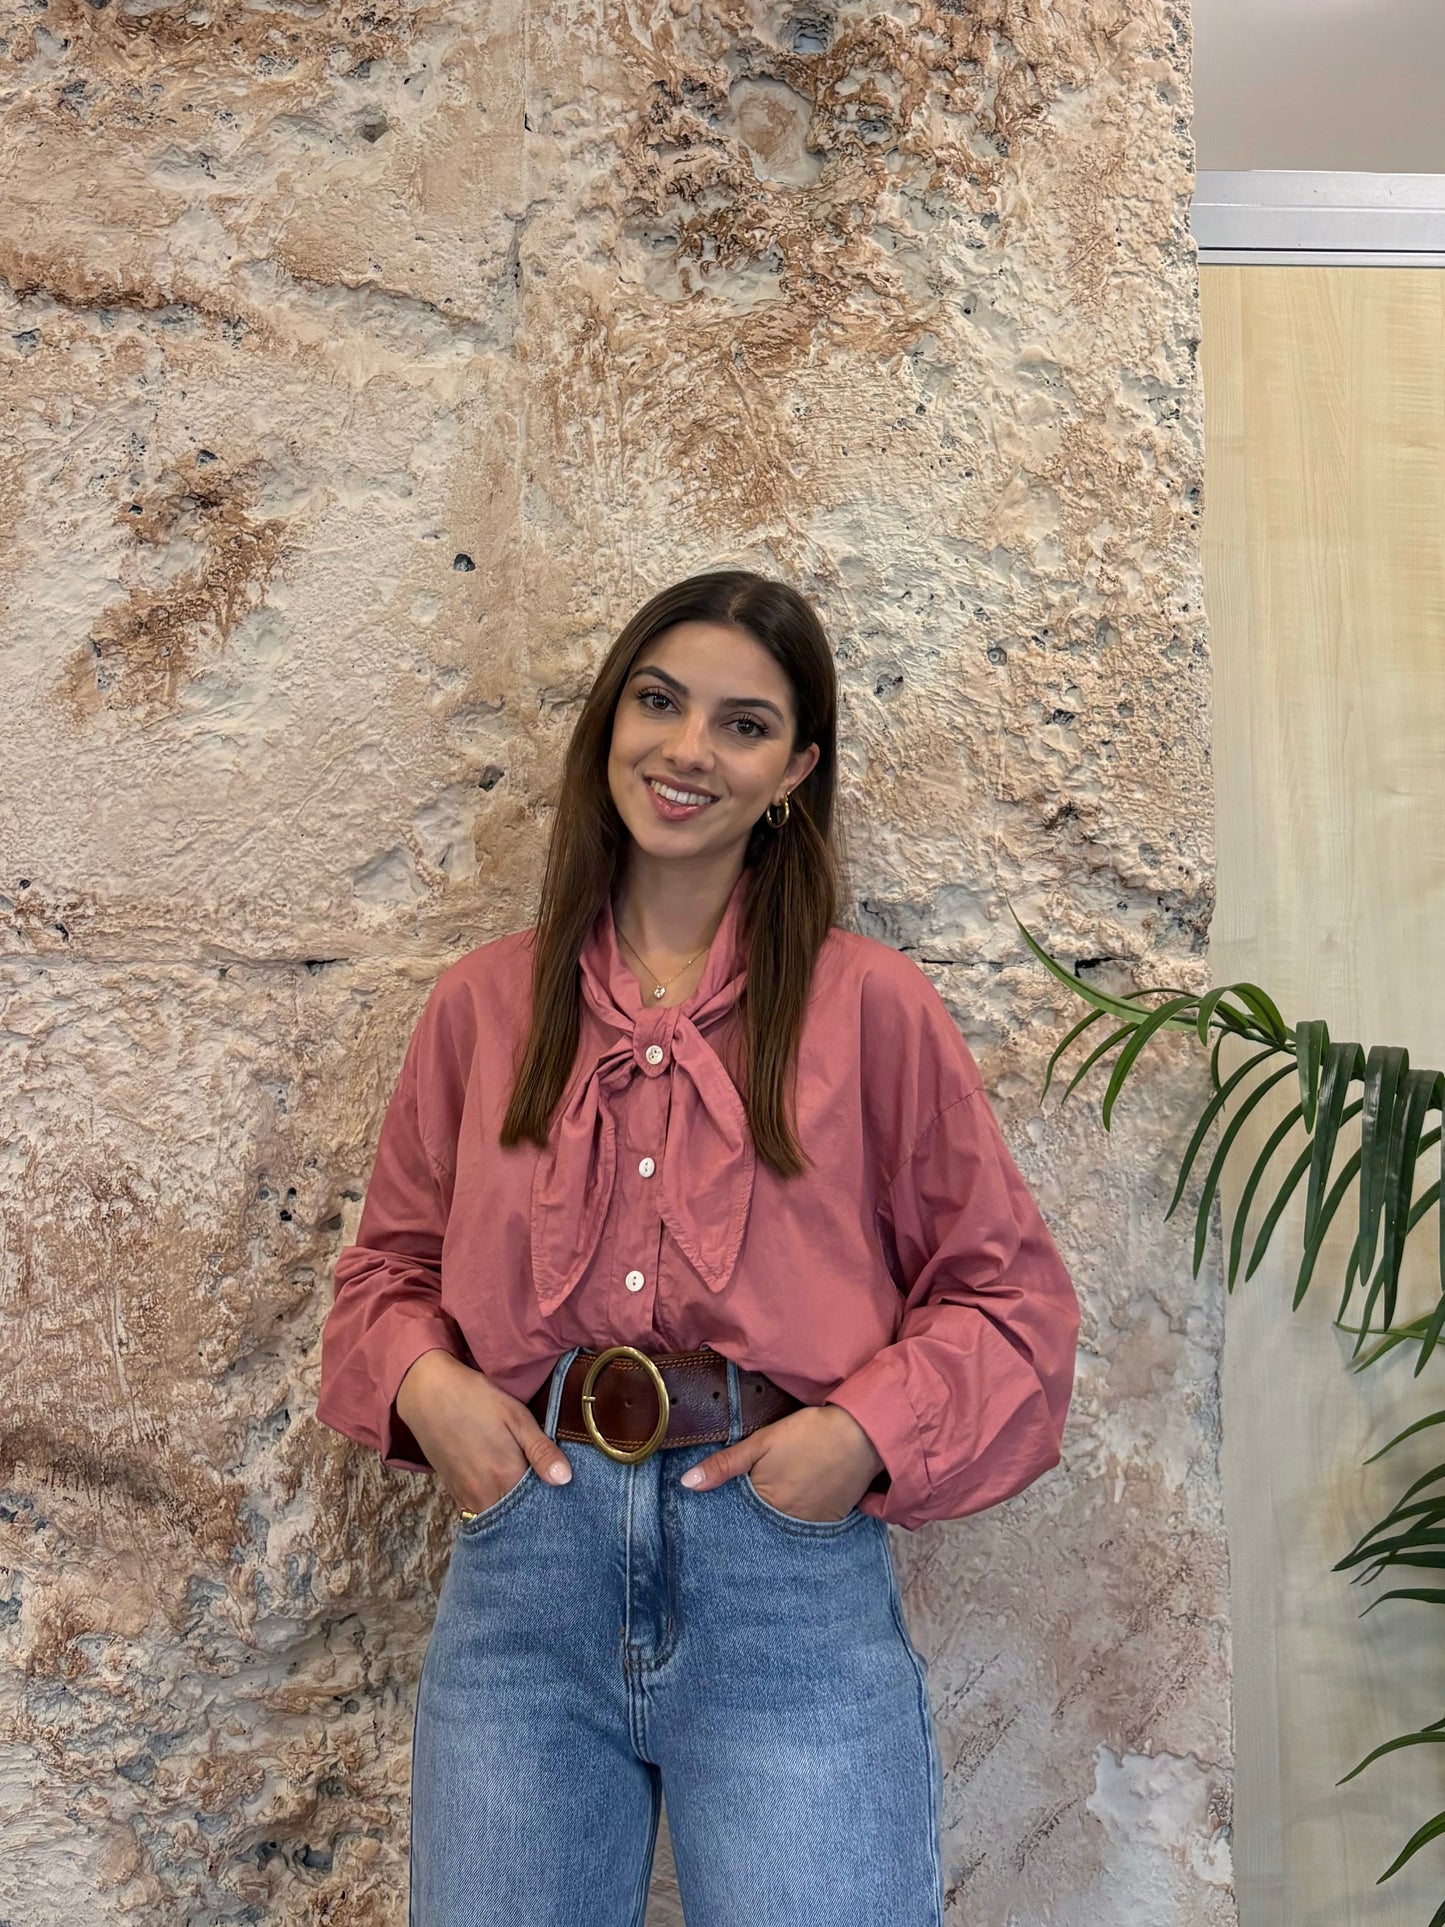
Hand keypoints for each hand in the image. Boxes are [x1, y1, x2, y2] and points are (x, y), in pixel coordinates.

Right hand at [394, 1350, 571, 1512]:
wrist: (427, 1394)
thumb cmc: (476, 1399)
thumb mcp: (516, 1417)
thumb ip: (541, 1450)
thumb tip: (565, 1479)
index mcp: (506, 1476)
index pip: (538, 1506)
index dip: (552, 1501)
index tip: (562, 1492)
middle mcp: (485, 1495)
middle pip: (516, 1518)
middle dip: (532, 1511)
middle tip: (545, 1493)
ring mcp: (466, 1497)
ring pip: (496, 1518)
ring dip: (511, 1512)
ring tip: (524, 1493)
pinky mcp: (453, 1493)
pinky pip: (477, 1513)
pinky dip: (491, 1508)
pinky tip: (500, 1491)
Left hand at [680, 1404, 884, 1521]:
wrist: (861, 1434)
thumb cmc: (807, 1434)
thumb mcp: (761, 1443)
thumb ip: (725, 1465)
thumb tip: (686, 1484)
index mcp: (766, 1504)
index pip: (738, 1520)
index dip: (730, 1515)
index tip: (719, 1516)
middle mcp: (787, 1523)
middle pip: (760, 1528)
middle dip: (752, 1522)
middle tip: (752, 1508)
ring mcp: (811, 1525)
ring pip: (783, 1529)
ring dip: (775, 1522)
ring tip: (773, 1508)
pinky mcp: (831, 1521)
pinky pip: (806, 1528)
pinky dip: (798, 1520)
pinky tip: (798, 1504)